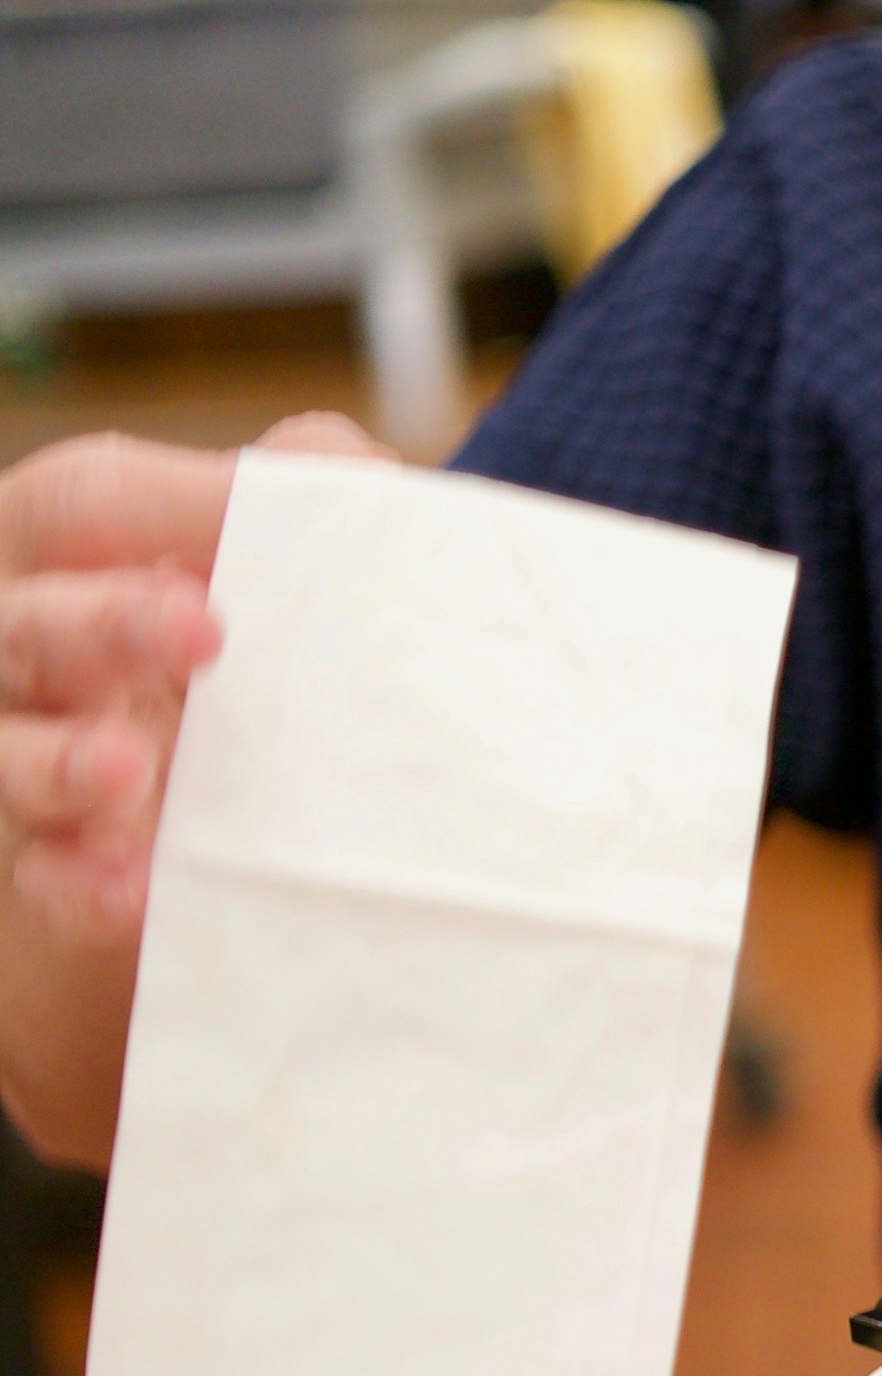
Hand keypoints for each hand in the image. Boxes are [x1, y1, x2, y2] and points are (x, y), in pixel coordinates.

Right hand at [0, 414, 386, 939]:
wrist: (295, 775)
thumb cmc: (276, 624)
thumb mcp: (296, 547)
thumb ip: (317, 491)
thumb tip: (354, 485)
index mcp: (80, 546)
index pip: (83, 503)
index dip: (161, 509)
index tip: (245, 525)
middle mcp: (37, 643)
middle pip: (26, 624)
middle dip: (99, 624)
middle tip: (201, 630)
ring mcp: (38, 747)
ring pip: (10, 752)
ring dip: (60, 762)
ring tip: (127, 768)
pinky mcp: (68, 849)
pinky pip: (47, 872)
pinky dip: (81, 882)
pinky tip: (132, 890)